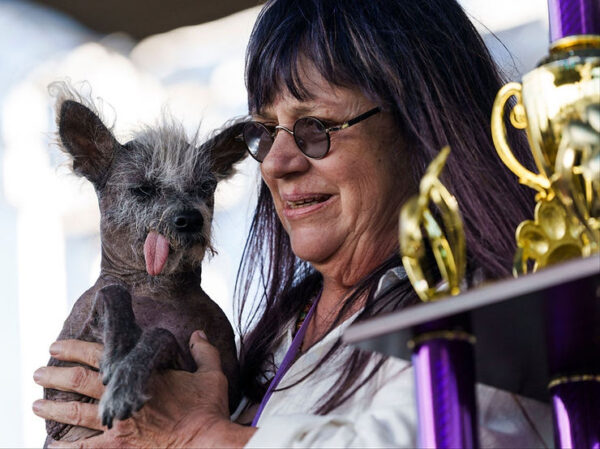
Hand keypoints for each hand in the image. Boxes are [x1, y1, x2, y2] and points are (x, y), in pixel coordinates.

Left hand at [33, 331, 254, 447]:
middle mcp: (122, 395)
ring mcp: (117, 423)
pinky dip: (65, 447)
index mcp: (140, 374)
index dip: (75, 349)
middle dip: (55, 375)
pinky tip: (50, 445)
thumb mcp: (211, 373)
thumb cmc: (207, 408)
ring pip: (74, 412)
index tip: (56, 346)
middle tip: (38, 372)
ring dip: (52, 406)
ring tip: (35, 404)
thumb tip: (197, 333)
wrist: (205, 441)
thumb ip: (203, 351)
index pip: (99, 355)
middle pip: (79, 381)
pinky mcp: (119, 446)